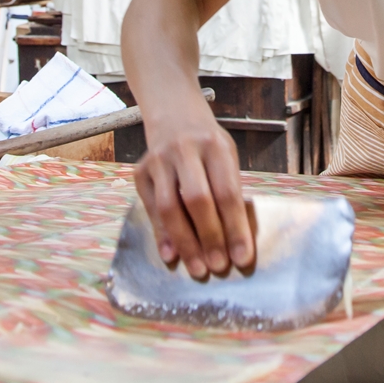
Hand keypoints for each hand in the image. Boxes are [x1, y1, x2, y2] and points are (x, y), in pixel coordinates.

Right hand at [133, 100, 253, 279]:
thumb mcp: (226, 155)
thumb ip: (228, 190)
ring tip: (198, 269)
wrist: (173, 113)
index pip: (227, 192)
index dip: (235, 227)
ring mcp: (159, 160)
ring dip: (185, 243)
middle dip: (210, 238)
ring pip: (169, 207)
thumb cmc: (208, 144)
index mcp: (215, 146)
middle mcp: (185, 151)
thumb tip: (234, 240)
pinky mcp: (141, 172)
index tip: (243, 257)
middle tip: (219, 267)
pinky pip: (150, 209)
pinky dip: (162, 235)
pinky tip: (171, 256)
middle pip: (197, 200)